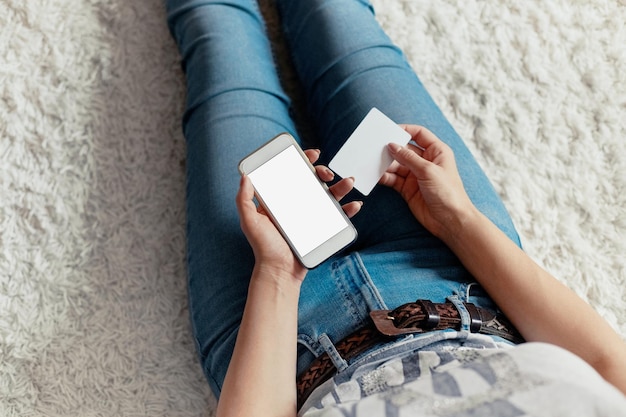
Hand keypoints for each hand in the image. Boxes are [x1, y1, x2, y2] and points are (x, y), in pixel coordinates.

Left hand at [236, 149, 361, 280]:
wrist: (280, 272)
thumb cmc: (263, 248)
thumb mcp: (250, 221)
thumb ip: (245, 199)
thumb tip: (245, 176)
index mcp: (281, 199)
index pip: (293, 173)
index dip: (303, 160)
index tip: (312, 154)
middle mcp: (297, 205)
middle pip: (314, 181)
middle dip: (323, 171)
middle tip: (326, 173)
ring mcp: (311, 216)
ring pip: (329, 195)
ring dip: (341, 186)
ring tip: (348, 182)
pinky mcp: (322, 228)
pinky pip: (338, 216)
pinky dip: (348, 209)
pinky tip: (354, 205)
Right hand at [379, 125, 474, 239]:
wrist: (450, 221)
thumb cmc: (448, 193)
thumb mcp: (428, 170)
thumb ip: (408, 157)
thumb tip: (392, 145)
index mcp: (436, 152)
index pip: (419, 134)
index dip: (404, 130)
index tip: (389, 130)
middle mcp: (426, 161)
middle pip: (404, 149)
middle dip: (391, 149)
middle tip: (375, 147)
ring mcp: (416, 175)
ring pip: (397, 165)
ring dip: (386, 164)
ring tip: (373, 162)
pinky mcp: (408, 188)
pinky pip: (393, 179)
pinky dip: (385, 177)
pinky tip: (376, 176)